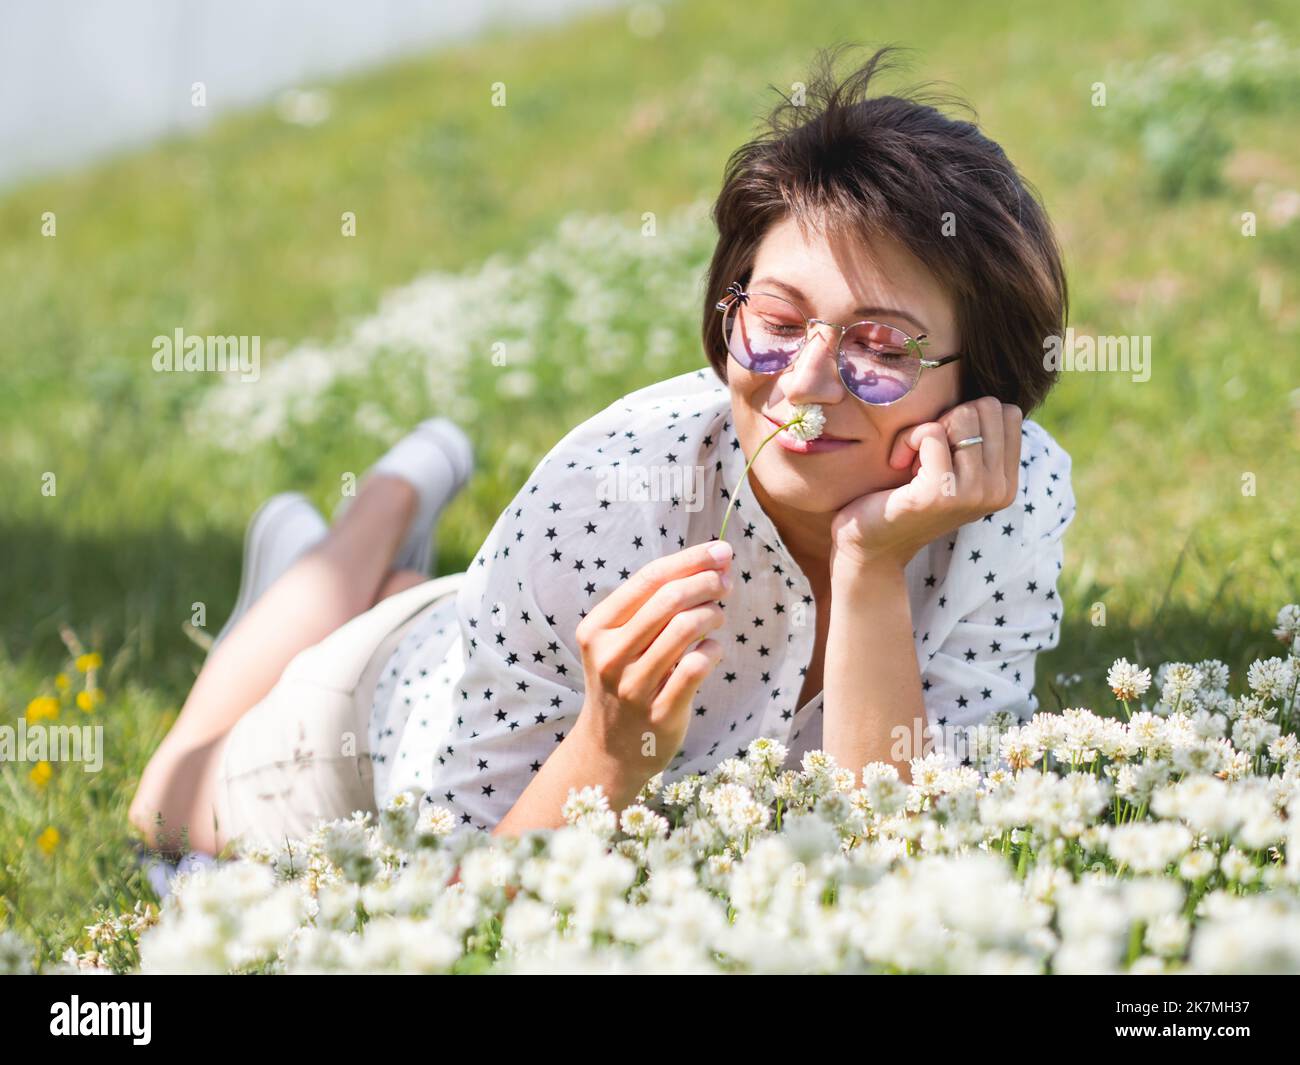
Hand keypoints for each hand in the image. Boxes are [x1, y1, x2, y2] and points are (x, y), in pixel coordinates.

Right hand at [573, 540, 731, 777]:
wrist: (610, 749)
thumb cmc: (625, 680)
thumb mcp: (622, 641)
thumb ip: (657, 604)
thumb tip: (714, 561)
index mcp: (597, 629)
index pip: (648, 579)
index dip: (689, 560)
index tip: (720, 550)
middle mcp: (610, 655)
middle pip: (669, 599)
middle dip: (707, 582)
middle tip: (726, 583)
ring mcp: (633, 686)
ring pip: (685, 629)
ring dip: (712, 614)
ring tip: (717, 616)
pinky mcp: (659, 712)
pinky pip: (697, 666)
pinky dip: (713, 650)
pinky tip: (711, 650)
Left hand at [830, 397, 1022, 572]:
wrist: (872, 544)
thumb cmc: (906, 496)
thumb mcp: (954, 467)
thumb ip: (977, 440)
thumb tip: (989, 400)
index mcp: (1007, 483)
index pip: (1007, 413)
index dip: (969, 417)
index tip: (944, 446)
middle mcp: (998, 490)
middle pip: (987, 408)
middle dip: (950, 418)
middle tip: (926, 452)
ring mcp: (973, 493)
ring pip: (963, 415)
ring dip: (926, 430)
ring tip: (911, 461)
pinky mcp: (940, 492)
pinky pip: (930, 432)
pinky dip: (906, 440)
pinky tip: (897, 464)